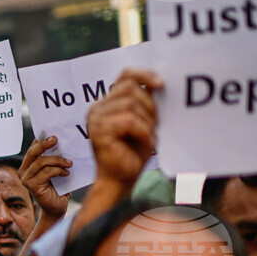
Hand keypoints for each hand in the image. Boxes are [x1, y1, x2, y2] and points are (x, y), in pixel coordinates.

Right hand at [19, 137, 70, 220]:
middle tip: (56, 139)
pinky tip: (66, 173)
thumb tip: (62, 142)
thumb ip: (54, 159)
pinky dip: (58, 170)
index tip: (52, 132)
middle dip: (45, 144)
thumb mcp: (56, 170)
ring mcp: (26, 180)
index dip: (40, 139)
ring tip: (69, 163)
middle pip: (33, 152)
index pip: (32, 148)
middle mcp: (23, 172)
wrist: (57, 207)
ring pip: (41, 162)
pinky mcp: (33, 186)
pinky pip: (46, 172)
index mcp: (27, 166)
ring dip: (57, 160)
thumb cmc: (58, 188)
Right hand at [86, 68, 162, 189]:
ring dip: (147, 122)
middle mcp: (97, 108)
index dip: (144, 75)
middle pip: (130, 88)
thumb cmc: (132, 154)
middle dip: (149, 105)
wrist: (120, 181)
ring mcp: (96, 119)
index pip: (124, 76)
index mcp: (106, 104)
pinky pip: (130, 121)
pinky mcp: (99, 131)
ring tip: (149, 137)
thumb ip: (143, 103)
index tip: (161, 84)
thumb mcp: (142, 122)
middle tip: (154, 125)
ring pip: (131, 104)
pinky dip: (143, 132)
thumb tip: (157, 83)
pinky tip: (146, 143)